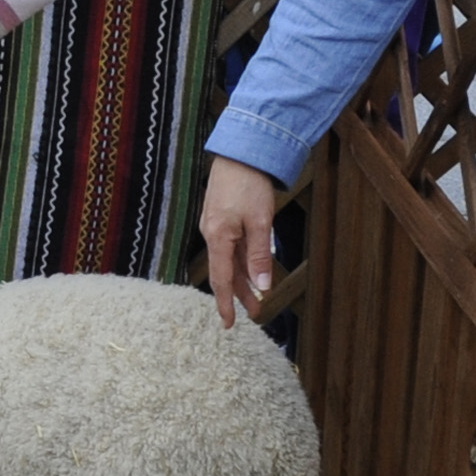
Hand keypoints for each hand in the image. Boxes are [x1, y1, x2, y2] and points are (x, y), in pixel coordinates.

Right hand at [199, 158, 279, 327]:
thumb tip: (263, 286)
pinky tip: (251, 267)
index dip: (226, 303)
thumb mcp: (261, 222)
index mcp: (218, 238)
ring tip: (257, 295)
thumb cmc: (249, 184)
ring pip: (228, 259)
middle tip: (256, 313)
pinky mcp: (221, 216)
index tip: (229, 324)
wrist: (239, 151)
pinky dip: (241, 260)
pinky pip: (230, 245)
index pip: (221, 280)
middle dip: (240, 294)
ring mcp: (215, 224)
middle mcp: (212, 233)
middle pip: (225, 272)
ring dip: (243, 278)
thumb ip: (259, 256)